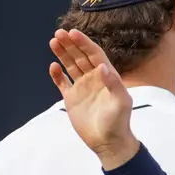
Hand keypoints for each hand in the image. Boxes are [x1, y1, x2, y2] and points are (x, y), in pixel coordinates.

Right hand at [49, 29, 138, 168]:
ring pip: (70, 66)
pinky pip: (62, 83)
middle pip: (80, 56)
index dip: (84, 43)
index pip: (94, 54)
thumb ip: (113, 83)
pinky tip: (53, 66)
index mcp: (106, 76)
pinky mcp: (72, 98)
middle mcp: (93, 78)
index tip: (73, 32)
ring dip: (62, 54)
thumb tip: (101, 66)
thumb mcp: (121, 101)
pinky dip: (57, 75)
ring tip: (53, 41)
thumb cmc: (118, 121)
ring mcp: (82, 87)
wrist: (108, 141)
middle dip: (70, 44)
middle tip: (58, 33)